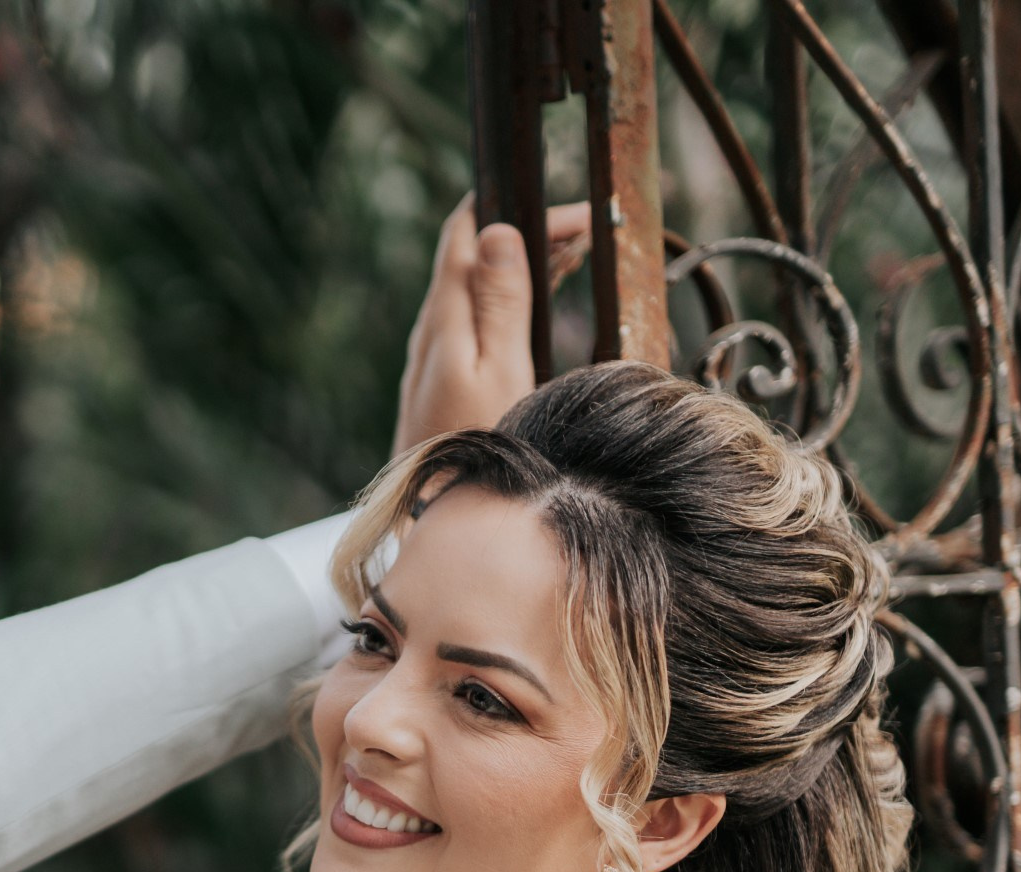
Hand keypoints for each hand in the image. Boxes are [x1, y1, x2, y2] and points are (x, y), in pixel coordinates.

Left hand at [392, 196, 592, 455]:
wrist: (436, 517)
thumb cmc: (475, 449)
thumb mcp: (499, 370)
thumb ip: (498, 303)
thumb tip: (496, 232)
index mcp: (444, 319)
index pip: (465, 233)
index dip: (512, 205)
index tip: (569, 209)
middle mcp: (432, 333)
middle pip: (474, 258)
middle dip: (528, 234)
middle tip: (588, 228)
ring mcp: (435, 360)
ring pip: (477, 290)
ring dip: (523, 266)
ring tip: (575, 254)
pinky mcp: (443, 385)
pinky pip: (478, 323)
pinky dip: (512, 301)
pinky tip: (535, 310)